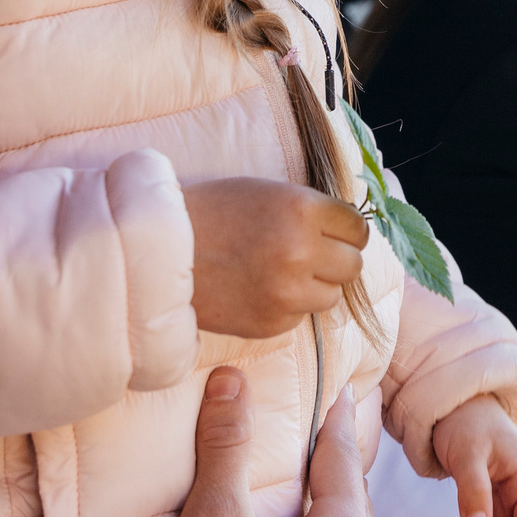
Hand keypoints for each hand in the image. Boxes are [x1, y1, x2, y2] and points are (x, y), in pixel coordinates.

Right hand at [183, 177, 369, 337]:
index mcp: (301, 209)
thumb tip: (352, 234)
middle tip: (309, 255)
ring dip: (315, 286)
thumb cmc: (212, 213)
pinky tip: (260, 290)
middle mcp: (300, 251)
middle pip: (353, 265)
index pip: (358, 228)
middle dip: (335, 259)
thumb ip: (311, 212)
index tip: (331, 233)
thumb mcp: (266, 192)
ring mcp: (287, 292)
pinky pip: (301, 316)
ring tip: (282, 273)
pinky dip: (288, 306)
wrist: (158, 252)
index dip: (344, 230)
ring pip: (332, 296)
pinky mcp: (271, 323)